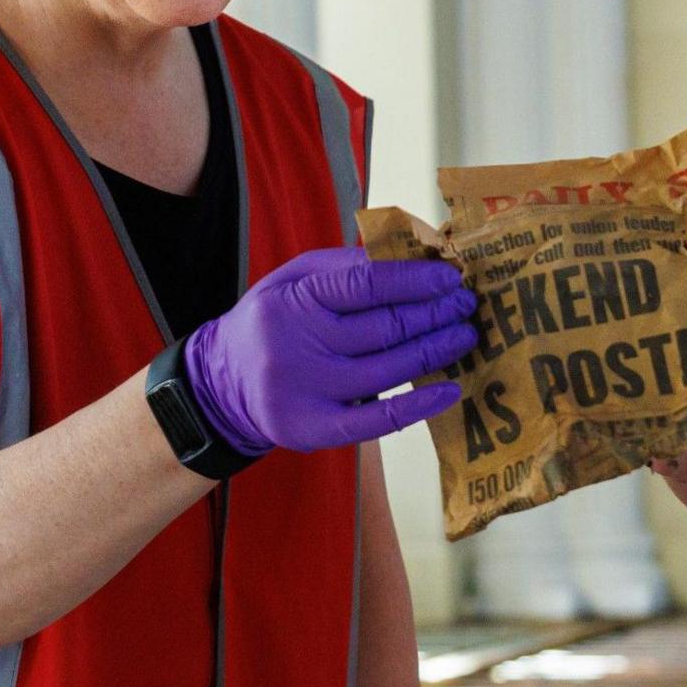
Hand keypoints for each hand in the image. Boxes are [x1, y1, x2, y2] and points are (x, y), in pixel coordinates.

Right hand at [185, 246, 476, 454]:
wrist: (220, 384)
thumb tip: (409, 256)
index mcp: (293, 300)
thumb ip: (344, 266)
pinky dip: (418, 405)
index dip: (414, 279)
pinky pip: (376, 419)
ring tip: (464, 335)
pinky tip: (450, 390)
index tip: (450, 276)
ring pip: (387, 369)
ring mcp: (306, 391)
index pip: (365, 285)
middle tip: (466, 305)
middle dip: (433, 313)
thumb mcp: (292, 279)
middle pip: (382, 328)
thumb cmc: (271, 322)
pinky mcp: (314, 430)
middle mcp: (298, 345)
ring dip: (434, 351)